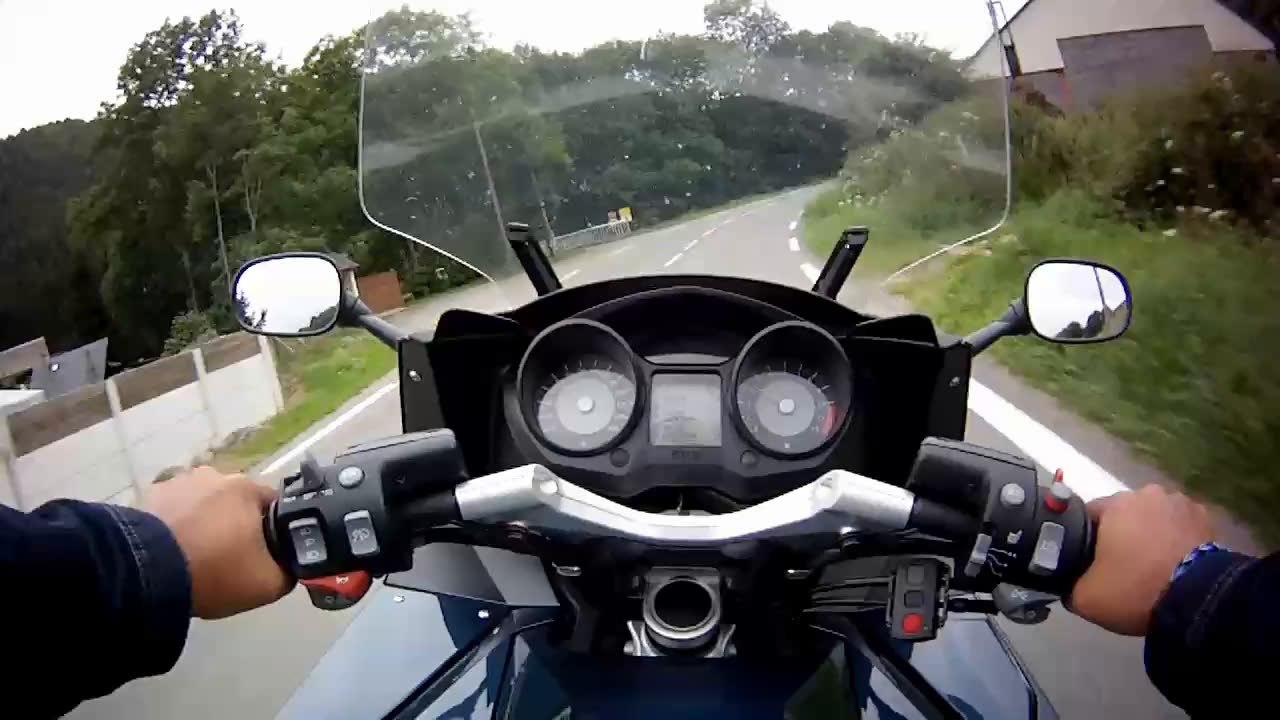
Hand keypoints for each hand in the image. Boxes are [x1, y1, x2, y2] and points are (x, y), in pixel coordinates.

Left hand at [144, 466, 293, 618]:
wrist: (146, 574)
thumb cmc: (215, 571)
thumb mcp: (268, 584)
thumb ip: (289, 571)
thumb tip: (290, 565)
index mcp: (248, 488)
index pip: (276, 506)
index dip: (275, 532)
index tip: (266, 555)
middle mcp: (215, 475)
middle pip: (237, 503)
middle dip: (237, 525)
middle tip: (230, 558)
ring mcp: (179, 482)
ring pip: (204, 503)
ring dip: (205, 521)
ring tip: (196, 555)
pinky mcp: (149, 496)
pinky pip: (174, 510)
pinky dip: (177, 525)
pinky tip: (172, 550)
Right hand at [1068, 484, 1214, 635]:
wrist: (1199, 602)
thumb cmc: (1135, 588)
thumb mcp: (1085, 598)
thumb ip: (1068, 586)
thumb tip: (1068, 584)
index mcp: (1115, 503)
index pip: (1087, 516)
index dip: (1084, 540)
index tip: (1088, 564)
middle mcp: (1148, 494)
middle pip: (1124, 516)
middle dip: (1121, 535)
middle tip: (1121, 568)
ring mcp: (1182, 505)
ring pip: (1154, 519)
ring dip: (1151, 535)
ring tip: (1153, 568)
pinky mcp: (1207, 521)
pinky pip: (1180, 528)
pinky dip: (1176, 541)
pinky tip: (1175, 564)